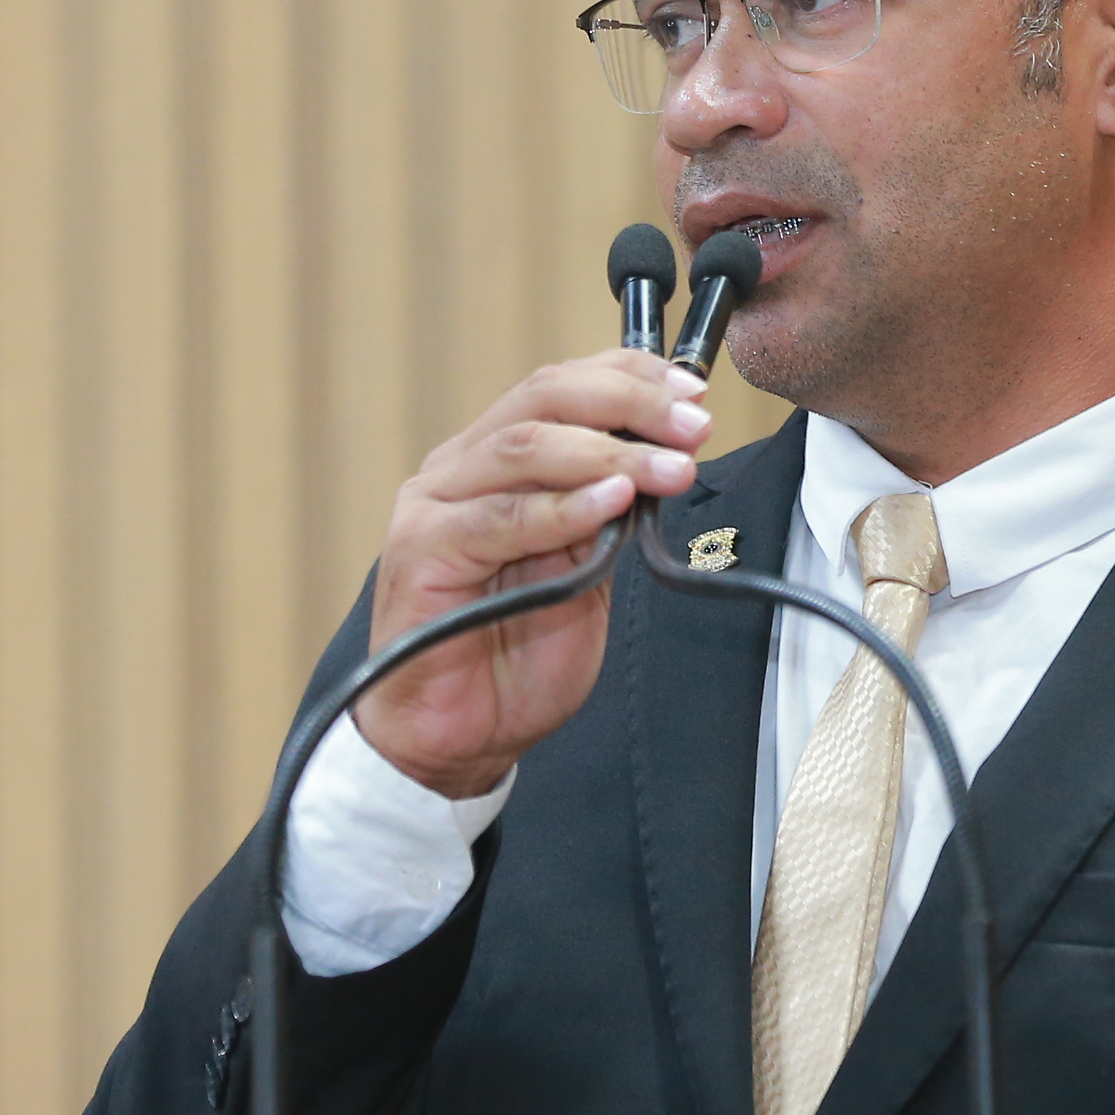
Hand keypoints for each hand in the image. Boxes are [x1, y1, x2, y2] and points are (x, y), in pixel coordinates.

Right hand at [351, 349, 713, 798]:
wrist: (458, 737)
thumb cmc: (516, 652)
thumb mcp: (586, 567)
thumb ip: (611, 511)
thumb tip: (666, 457)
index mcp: (495, 458)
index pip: (562, 386)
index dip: (629, 377)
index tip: (692, 394)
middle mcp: (459, 468)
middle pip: (544, 398)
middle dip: (629, 403)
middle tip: (691, 427)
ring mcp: (434, 505)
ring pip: (524, 447)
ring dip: (610, 453)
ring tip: (671, 469)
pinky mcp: (421, 552)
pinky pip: (499, 518)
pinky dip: (562, 507)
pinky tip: (612, 502)